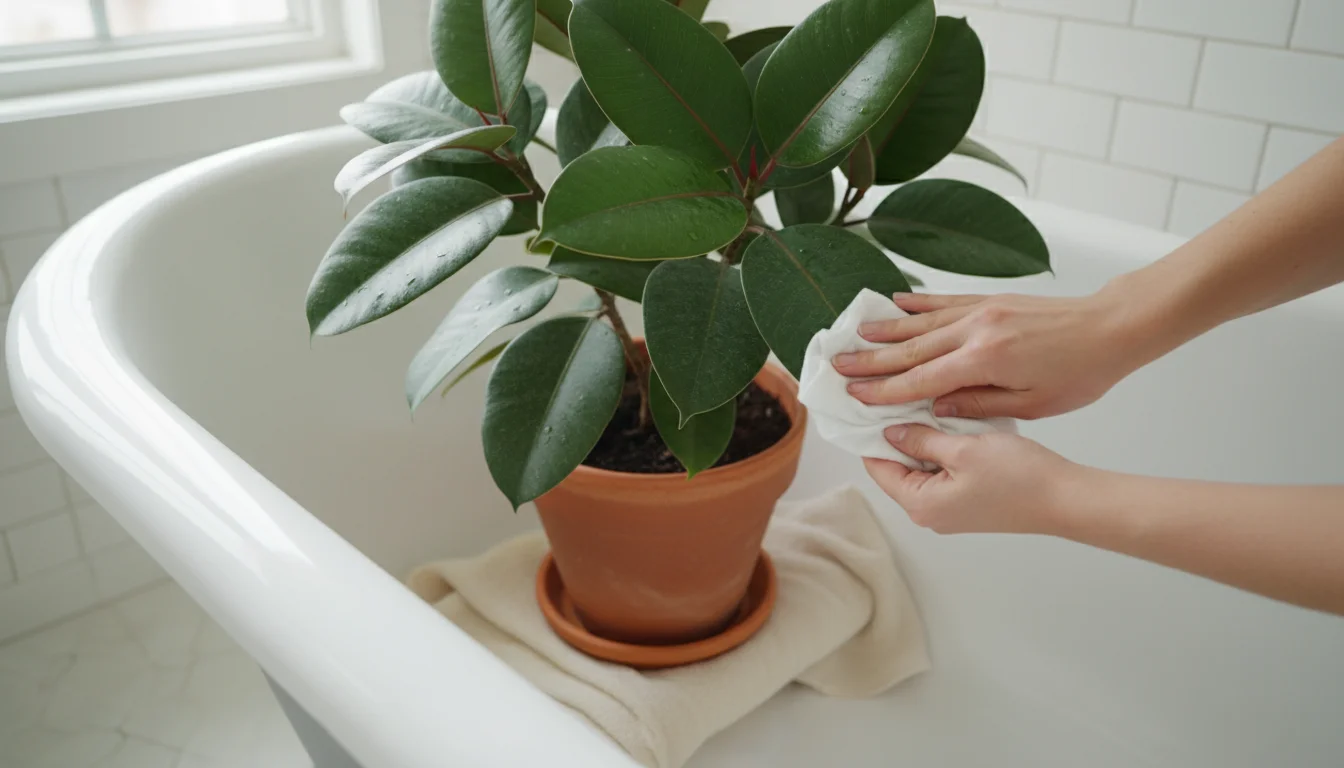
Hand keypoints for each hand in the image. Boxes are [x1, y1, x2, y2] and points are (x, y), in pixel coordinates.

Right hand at [832, 291, 1150, 419]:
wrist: (1112, 329)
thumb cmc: (1080, 373)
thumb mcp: (1032, 405)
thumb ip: (978, 404)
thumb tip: (935, 406)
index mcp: (984, 362)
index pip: (920, 380)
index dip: (884, 390)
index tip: (854, 393)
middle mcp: (976, 331)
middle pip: (911, 348)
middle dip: (871, 359)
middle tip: (837, 364)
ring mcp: (982, 310)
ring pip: (922, 321)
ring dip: (885, 330)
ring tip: (854, 335)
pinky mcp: (991, 299)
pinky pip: (945, 301)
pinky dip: (917, 303)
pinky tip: (895, 303)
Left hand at [863, 424, 1082, 534]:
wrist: (1065, 499)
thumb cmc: (1017, 476)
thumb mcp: (961, 449)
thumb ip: (920, 440)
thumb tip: (890, 432)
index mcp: (920, 505)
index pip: (877, 467)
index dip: (871, 435)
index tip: (869, 405)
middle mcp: (929, 514)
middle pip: (897, 469)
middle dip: (897, 436)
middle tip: (897, 398)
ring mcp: (950, 512)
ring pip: (922, 470)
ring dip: (922, 442)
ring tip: (922, 407)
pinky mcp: (969, 505)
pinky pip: (943, 475)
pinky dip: (942, 452)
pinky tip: (949, 426)